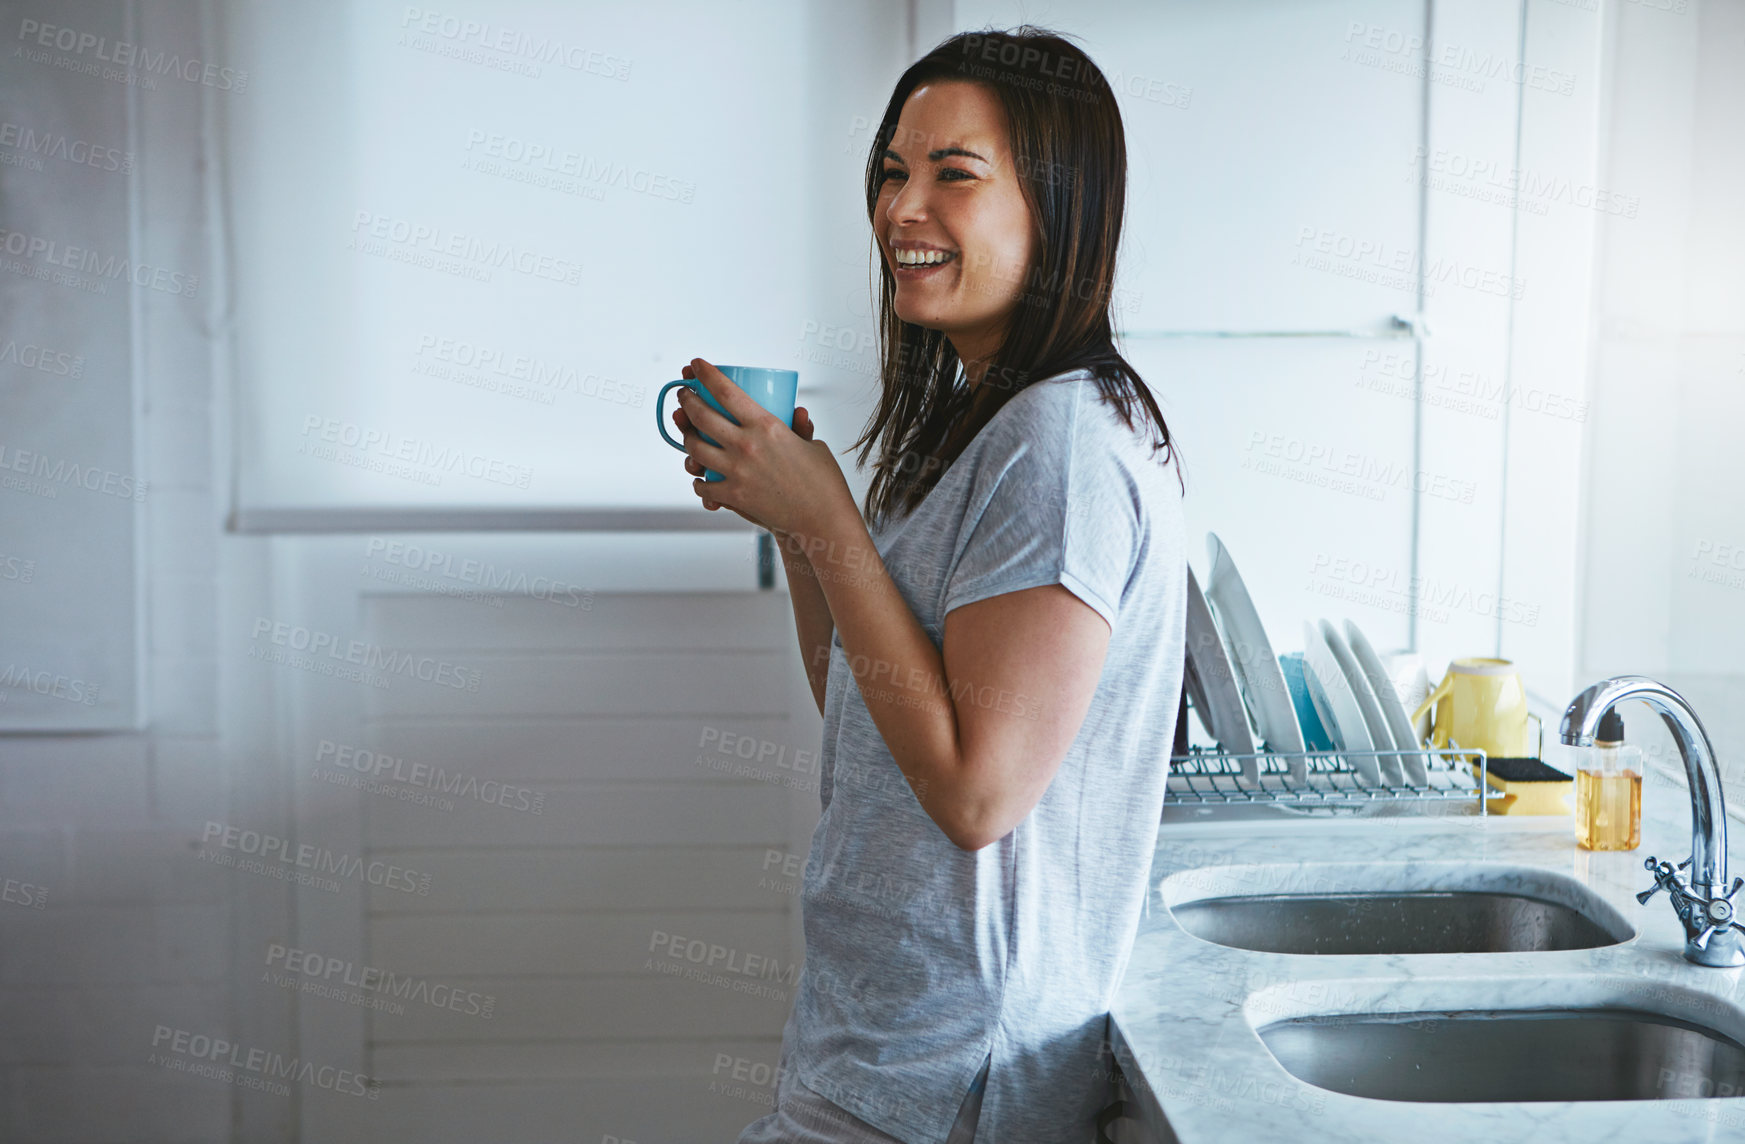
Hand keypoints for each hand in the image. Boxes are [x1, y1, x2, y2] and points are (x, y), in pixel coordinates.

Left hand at [670, 358, 850, 540]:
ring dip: (686, 437)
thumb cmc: (823, 481)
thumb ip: (800, 428)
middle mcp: (746, 444)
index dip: (706, 374)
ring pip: (695, 448)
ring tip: (688, 432)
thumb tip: (798, 411)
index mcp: (766, 425)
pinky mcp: (734, 495)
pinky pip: (704, 485)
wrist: (823, 518)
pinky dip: (699, 480)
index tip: (696, 364)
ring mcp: (736, 471)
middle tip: (684, 395)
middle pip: (701, 415)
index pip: (726, 391)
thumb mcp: (813, 446)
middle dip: (687, 400)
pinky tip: (699, 475)